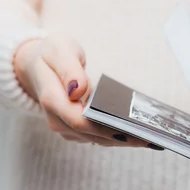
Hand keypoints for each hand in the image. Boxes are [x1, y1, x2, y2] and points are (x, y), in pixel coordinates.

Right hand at [14, 35, 162, 148]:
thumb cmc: (51, 53)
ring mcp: (65, 126)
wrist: (37, 64)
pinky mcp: (75, 128)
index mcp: (52, 99)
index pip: (80, 121)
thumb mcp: (60, 49)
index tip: (132, 131)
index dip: (106, 129)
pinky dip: (117, 134)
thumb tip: (78, 90)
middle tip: (152, 138)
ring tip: (151, 138)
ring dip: (123, 139)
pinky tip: (138, 131)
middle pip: (93, 135)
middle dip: (122, 137)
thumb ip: (69, 69)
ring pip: (98, 139)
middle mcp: (57, 118)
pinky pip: (98, 135)